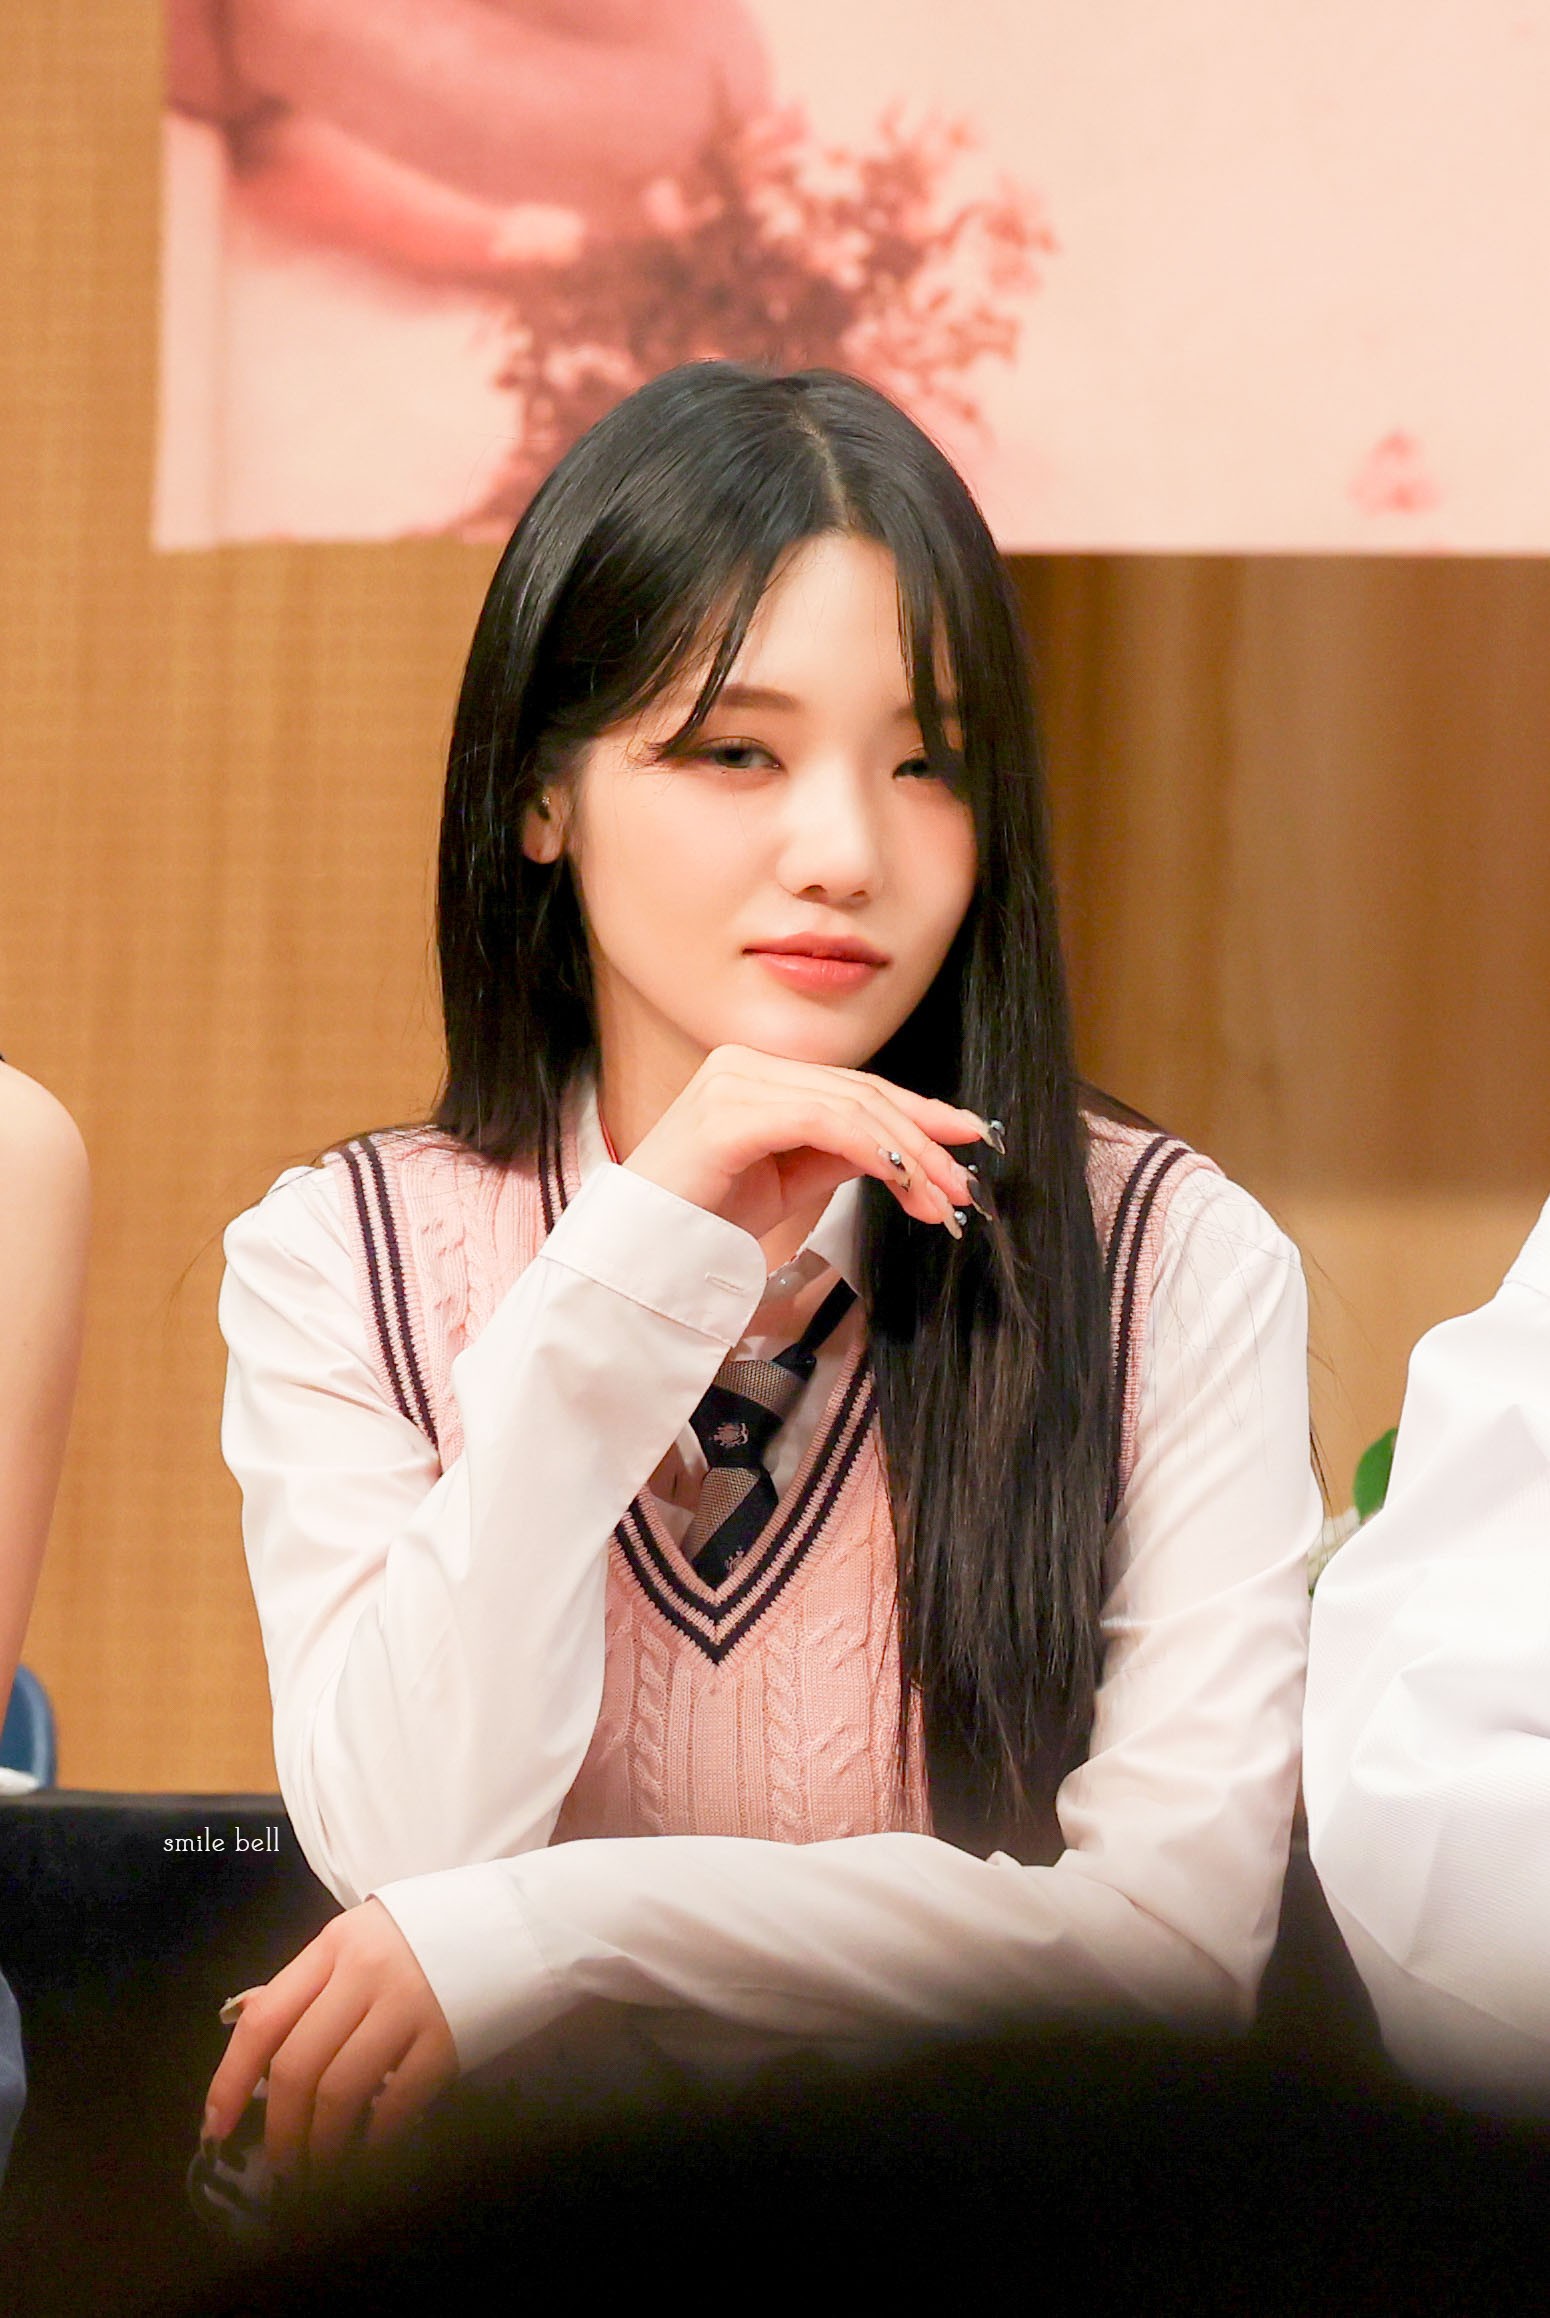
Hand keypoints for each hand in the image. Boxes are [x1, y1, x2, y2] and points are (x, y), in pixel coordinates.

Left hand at [203, 1898, 457, 2173]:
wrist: (520, 1919)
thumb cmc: (429, 1932)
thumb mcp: (361, 1939)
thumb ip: (311, 1982)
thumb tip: (248, 2022)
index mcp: (334, 1946)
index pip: (264, 2019)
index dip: (231, 2080)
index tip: (215, 2127)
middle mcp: (365, 1973)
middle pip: (298, 2066)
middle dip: (281, 2129)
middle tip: (282, 2165)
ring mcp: (409, 2005)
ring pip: (340, 2091)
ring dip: (322, 2143)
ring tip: (320, 2168)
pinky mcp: (448, 2037)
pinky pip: (397, 2102)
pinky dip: (375, 2138)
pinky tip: (370, 2150)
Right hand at [620, 1046, 994, 1245]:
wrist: (641, 1255)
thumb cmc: (704, 1219)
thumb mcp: (791, 1180)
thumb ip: (841, 1153)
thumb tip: (908, 1151)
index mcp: (755, 1074)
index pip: (854, 1087)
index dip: (917, 1113)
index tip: (965, 1140)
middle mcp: (744, 1064)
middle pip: (860, 1092)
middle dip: (923, 1141)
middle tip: (962, 1186)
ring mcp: (734, 1082)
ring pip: (850, 1105)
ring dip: (907, 1154)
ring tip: (941, 1198)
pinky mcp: (729, 1114)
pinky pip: (821, 1122)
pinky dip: (871, 1148)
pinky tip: (901, 1179)